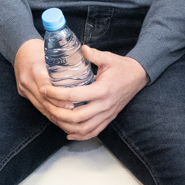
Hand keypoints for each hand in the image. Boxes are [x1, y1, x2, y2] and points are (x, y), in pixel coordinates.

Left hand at [12, 40, 150, 140]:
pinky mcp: (109, 119)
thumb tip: (81, 49)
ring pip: (84, 128)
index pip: (74, 96)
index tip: (45, 90)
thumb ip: (94, 55)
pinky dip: (80, 135)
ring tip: (54, 118)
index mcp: (102, 90)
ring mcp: (107, 114)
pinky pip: (93, 132)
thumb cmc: (122, 67)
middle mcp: (104, 105)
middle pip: (76, 117)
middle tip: (46, 105)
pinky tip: (68, 133)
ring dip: (66, 126)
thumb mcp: (108, 58)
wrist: (139, 76)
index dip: (56, 94)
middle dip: (57, 113)